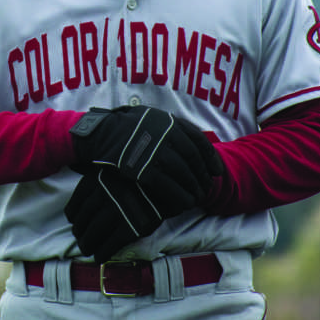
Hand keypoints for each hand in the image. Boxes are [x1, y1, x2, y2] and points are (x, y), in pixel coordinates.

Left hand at [64, 168, 161, 262]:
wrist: (168, 185)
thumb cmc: (138, 177)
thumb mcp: (114, 167)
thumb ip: (95, 171)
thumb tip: (73, 166)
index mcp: (96, 178)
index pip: (76, 203)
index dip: (72, 215)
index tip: (73, 221)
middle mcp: (103, 194)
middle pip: (83, 220)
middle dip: (79, 232)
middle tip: (80, 238)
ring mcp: (117, 211)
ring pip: (93, 234)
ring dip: (87, 244)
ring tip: (87, 248)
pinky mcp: (131, 227)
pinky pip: (110, 244)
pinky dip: (102, 252)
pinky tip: (100, 257)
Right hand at [70, 105, 223, 215]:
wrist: (102, 134)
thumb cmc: (127, 126)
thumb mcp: (152, 116)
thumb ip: (172, 125)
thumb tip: (194, 138)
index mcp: (170, 122)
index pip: (199, 141)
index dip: (211, 158)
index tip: (217, 172)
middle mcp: (166, 135)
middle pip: (193, 159)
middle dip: (202, 176)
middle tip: (206, 188)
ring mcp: (155, 153)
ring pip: (183, 174)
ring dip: (194, 188)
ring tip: (197, 198)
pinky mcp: (143, 169)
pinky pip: (168, 186)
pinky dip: (180, 196)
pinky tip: (185, 203)